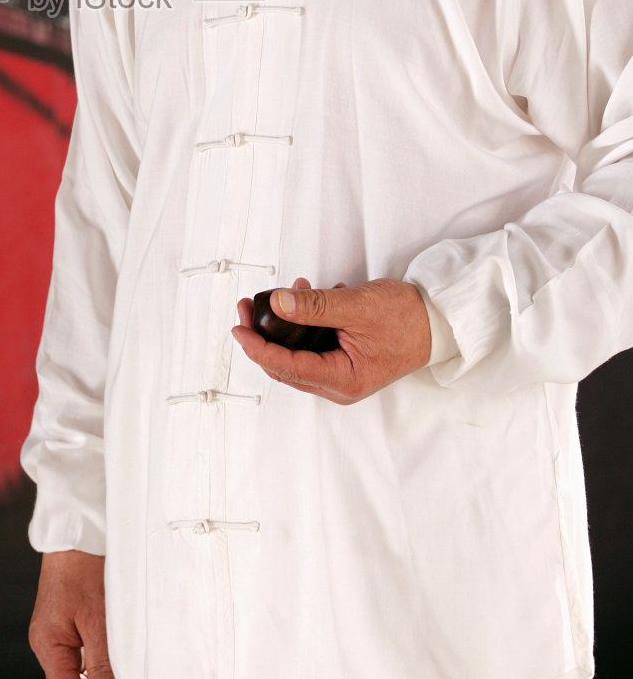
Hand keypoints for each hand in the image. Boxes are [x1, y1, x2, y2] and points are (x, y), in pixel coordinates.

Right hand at [29, 549, 124, 678]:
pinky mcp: (65, 622)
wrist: (78, 532)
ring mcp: (55, 632)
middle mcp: (47, 641)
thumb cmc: (84, 569)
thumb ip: (102, 663)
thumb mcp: (98, 619)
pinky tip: (113, 677)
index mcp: (48, 643)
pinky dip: (95, 671)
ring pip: (75, 674)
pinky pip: (79, 657)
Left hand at [231, 276, 431, 403]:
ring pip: (298, 354)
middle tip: (249, 307)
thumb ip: (315, 306)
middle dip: (264, 334)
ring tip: (286, 292)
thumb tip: (278, 304)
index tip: (239, 328)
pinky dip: (305, 325)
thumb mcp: (356, 306)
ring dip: (286, 326)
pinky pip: (313, 347)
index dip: (257, 347)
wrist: (438, 321)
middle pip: (286, 364)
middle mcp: (339, 385)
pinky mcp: (345, 363)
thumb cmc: (407, 318)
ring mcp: (342, 376)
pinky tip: (311, 298)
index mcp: (343, 380)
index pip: (286, 367)